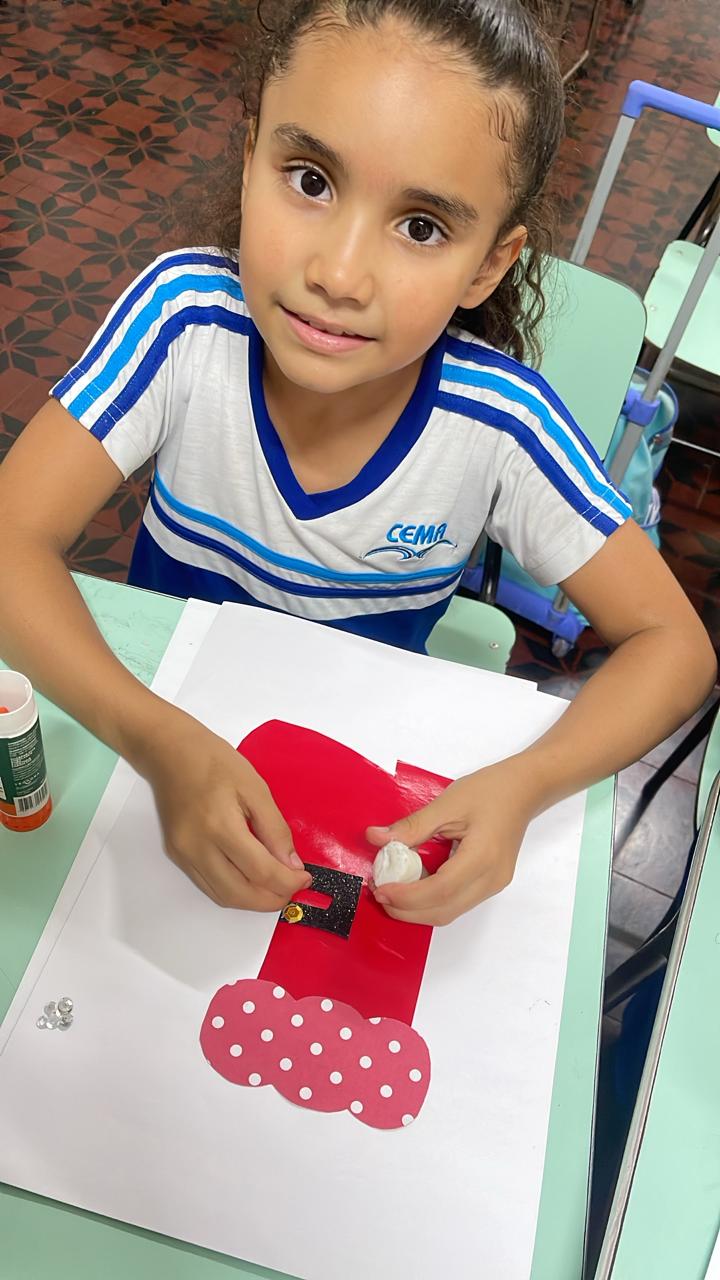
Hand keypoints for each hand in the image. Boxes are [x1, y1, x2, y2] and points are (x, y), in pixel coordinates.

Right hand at [138, 709, 311, 909]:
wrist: (170, 752)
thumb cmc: (215, 762)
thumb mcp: (255, 788)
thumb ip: (275, 829)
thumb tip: (292, 865)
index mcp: (220, 826)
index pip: (260, 871)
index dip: (287, 882)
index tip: (305, 879)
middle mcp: (198, 847)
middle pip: (240, 894)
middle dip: (272, 899)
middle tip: (293, 888)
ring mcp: (184, 855)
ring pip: (223, 896)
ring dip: (253, 901)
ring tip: (276, 888)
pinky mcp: (178, 856)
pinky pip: (209, 885)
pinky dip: (234, 890)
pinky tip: (251, 879)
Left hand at [366, 761, 537, 925]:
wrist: (525, 789)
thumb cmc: (490, 790)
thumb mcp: (447, 803)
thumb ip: (412, 826)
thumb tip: (375, 838)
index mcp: (482, 858)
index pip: (439, 890)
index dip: (406, 896)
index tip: (379, 889)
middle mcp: (491, 880)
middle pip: (444, 911)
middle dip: (406, 910)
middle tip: (379, 893)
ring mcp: (494, 885)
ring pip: (450, 912)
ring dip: (418, 910)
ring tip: (392, 891)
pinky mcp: (491, 884)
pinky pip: (457, 903)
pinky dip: (431, 901)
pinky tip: (414, 886)